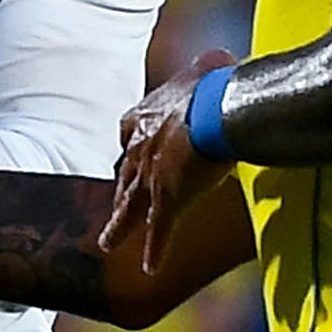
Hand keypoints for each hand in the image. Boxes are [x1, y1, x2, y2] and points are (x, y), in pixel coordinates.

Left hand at [102, 50, 236, 289]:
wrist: (215, 107)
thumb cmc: (217, 84)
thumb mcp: (210, 69)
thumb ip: (212, 68)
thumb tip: (223, 61)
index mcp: (149, 115)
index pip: (129, 129)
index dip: (131, 141)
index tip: (129, 145)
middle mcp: (141, 147)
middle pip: (126, 173)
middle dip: (122, 190)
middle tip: (117, 204)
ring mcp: (151, 176)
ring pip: (130, 207)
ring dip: (120, 226)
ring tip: (107, 243)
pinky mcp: (167, 200)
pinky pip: (159, 231)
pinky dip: (155, 250)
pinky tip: (149, 269)